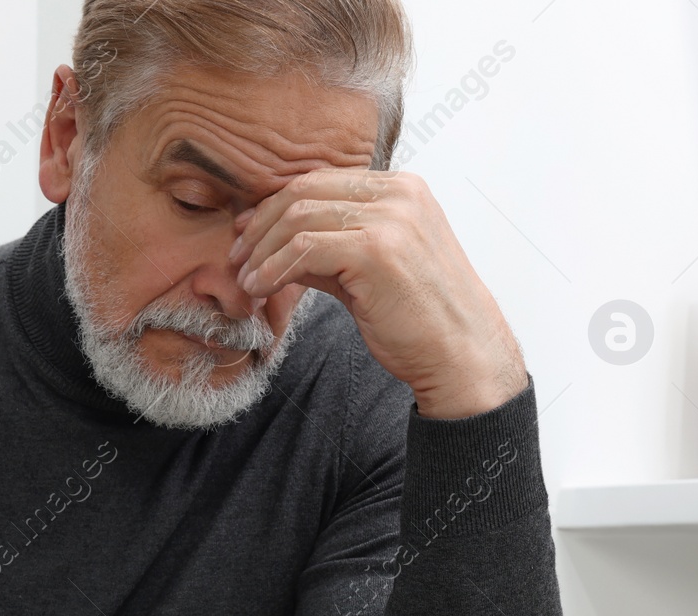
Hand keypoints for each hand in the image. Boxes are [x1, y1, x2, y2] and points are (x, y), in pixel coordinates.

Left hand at [228, 168, 527, 418]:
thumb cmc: (419, 317)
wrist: (461, 353)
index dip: (273, 206)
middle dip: (260, 225)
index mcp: (402, 189)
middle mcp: (399, 193)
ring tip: (246, 280)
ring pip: (298, 217)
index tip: (246, 234)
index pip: (319, 181)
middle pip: (303, 191)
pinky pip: (303, 248)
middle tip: (236, 257)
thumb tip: (276, 241)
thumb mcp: (370, 269)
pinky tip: (261, 288)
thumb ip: (329, 247)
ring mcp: (391, 218)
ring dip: (261, 251)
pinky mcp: (376, 249)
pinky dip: (273, 268)